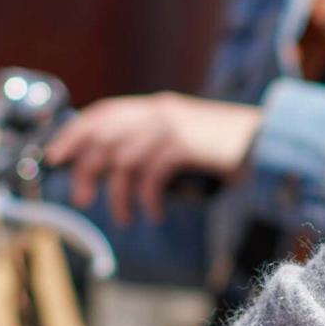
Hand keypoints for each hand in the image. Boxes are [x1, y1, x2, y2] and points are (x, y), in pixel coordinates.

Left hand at [46, 93, 261, 226]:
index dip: (74, 134)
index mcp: (156, 107)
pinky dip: (148, 198)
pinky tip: (153, 214)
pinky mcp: (187, 145)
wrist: (269, 144)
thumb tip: (116, 167)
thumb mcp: (186, 140)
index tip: (55, 157)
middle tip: (82, 199)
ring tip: (125, 218)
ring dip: (118, 195)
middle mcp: (159, 111)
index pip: (103, 113)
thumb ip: (156, 143)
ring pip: (124, 159)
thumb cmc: (227, 150)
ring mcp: (173, 126)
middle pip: (105, 137)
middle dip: (86, 170)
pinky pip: (152, 173)